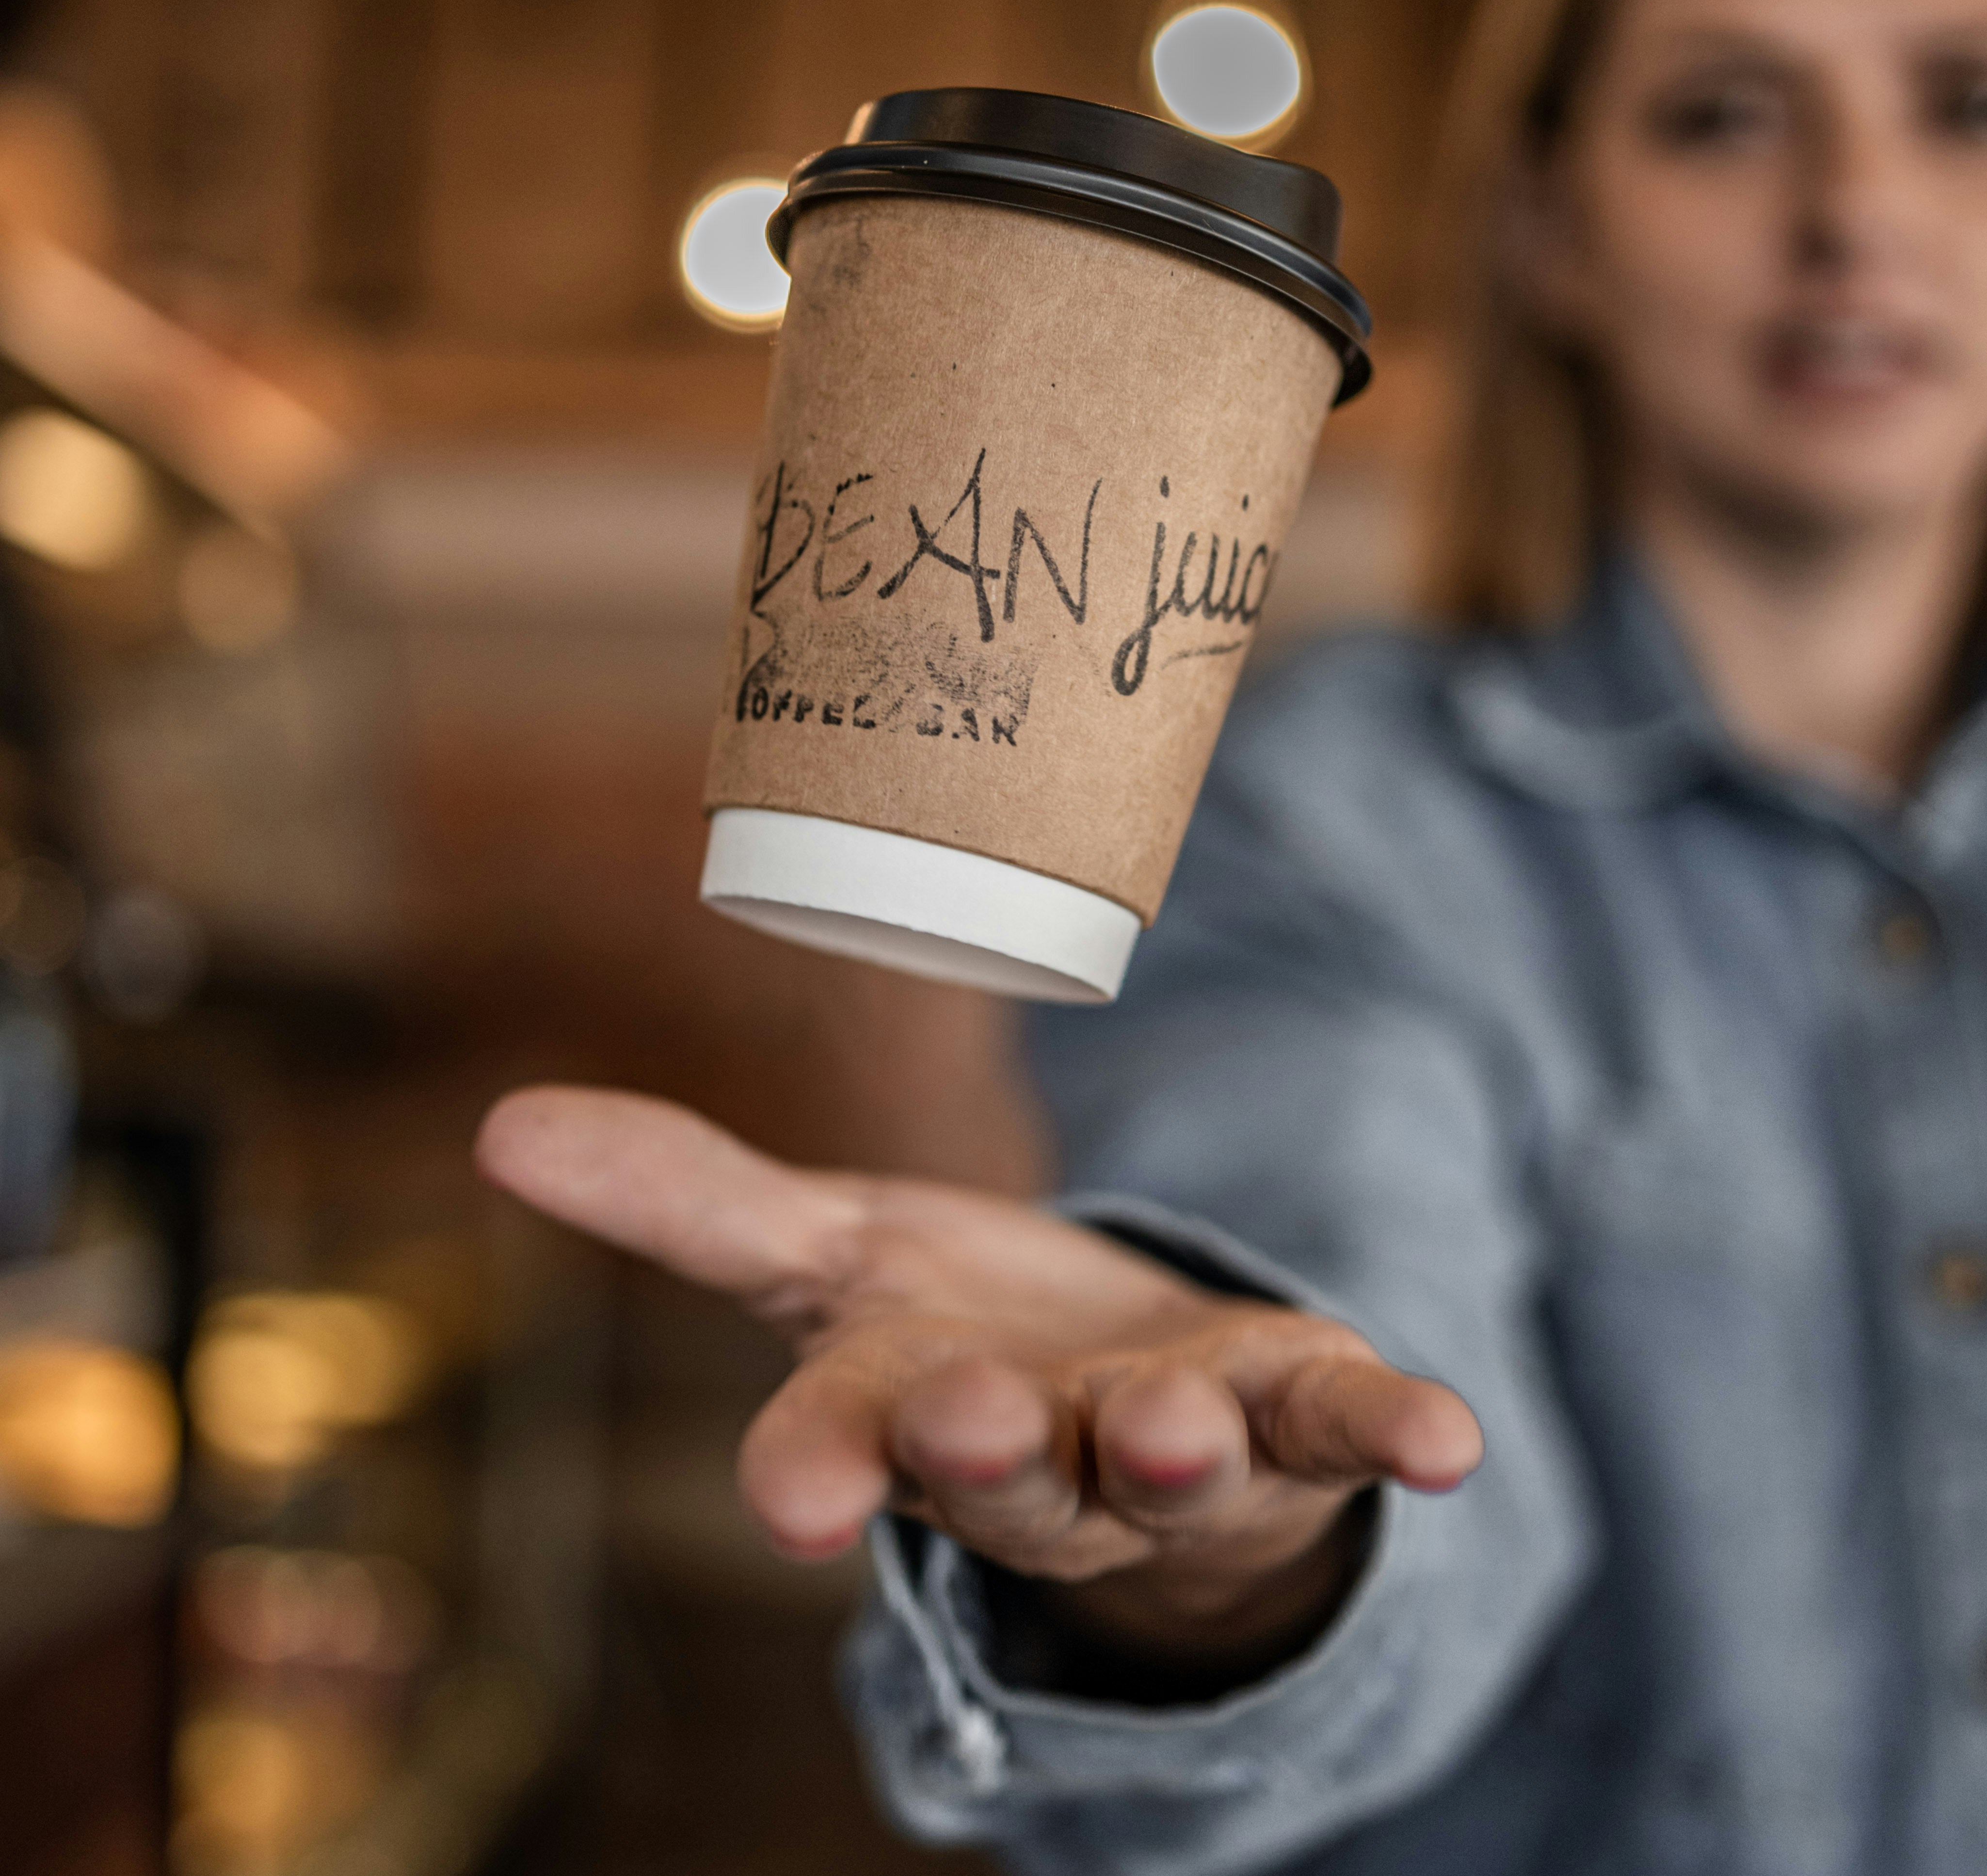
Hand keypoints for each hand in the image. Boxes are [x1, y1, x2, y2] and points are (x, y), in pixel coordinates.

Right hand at [476, 1087, 1481, 1668]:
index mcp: (910, 1416)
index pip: (841, 1454)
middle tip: (976, 1416)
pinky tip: (1448, 1439)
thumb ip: (686, 1200)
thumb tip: (498, 1126)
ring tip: (1175, 1421)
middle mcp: (1041, 1462)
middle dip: (991, 1453)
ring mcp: (1175, 1458)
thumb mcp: (831, 1254)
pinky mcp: (1296, 1426)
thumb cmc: (961, 1337)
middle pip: (1009, 1477)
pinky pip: (1343, 1440)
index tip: (797, 1498)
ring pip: (1171, 1472)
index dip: (819, 1474)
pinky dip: (1390, 1437)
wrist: (1130, 1419)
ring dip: (1175, 1452)